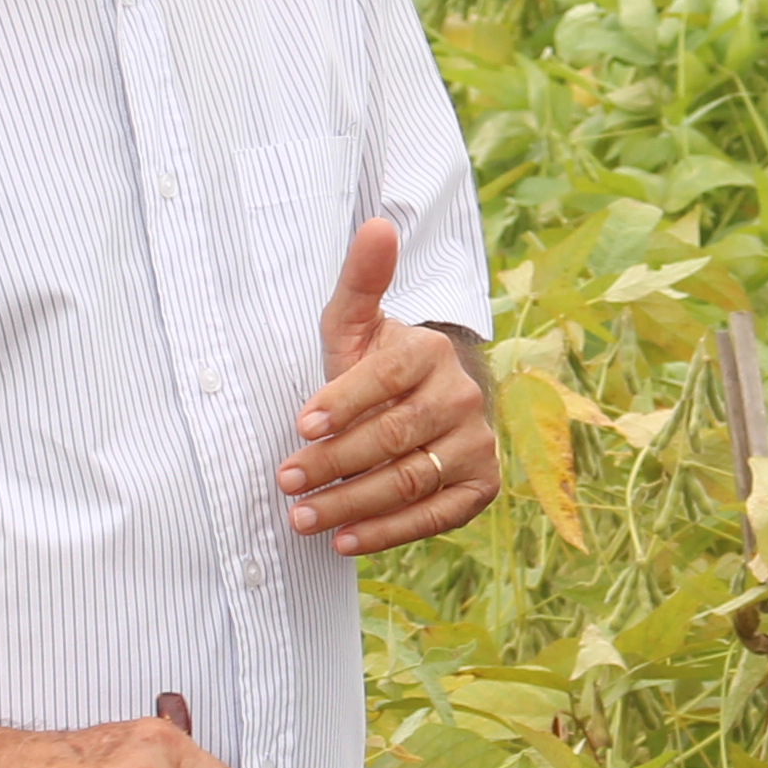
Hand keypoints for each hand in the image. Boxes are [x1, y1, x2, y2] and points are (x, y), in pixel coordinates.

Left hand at [279, 217, 495, 555]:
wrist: (420, 402)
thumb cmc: (372, 363)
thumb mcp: (355, 324)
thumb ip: (360, 280)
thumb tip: (376, 226)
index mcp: (431, 351)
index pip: (384, 380)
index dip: (341, 404)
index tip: (299, 427)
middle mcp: (463, 397)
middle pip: (392, 437)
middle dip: (333, 462)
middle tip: (286, 482)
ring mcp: (477, 443)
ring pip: (408, 480)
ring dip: (351, 504)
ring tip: (301, 518)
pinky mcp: (481, 485)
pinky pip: (433, 516)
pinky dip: (387, 533)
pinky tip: (344, 541)